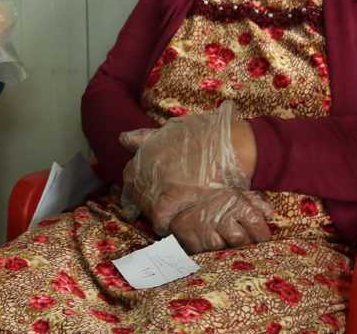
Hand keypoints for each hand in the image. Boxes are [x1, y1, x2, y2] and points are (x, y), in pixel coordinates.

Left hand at [119, 101, 248, 231]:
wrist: (232, 145)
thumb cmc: (208, 133)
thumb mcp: (173, 127)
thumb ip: (147, 136)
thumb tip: (123, 139)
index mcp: (148, 149)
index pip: (129, 173)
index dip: (130, 186)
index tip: (131, 195)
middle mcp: (150, 165)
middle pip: (135, 191)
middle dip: (138, 202)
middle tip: (141, 211)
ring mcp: (161, 181)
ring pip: (146, 205)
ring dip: (150, 214)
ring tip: (157, 220)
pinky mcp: (176, 197)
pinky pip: (161, 218)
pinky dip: (162, 225)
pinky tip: (165, 229)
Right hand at [168, 189, 274, 253]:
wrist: (179, 187)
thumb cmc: (213, 192)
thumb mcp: (236, 191)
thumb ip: (256, 202)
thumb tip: (271, 214)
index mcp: (236, 203)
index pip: (257, 226)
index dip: (262, 236)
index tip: (261, 239)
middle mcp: (220, 216)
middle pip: (241, 241)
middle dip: (244, 245)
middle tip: (244, 246)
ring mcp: (203, 228)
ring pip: (221, 249)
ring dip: (224, 249)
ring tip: (224, 245)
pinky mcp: (188, 236)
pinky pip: (201, 252)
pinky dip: (205, 251)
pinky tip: (207, 246)